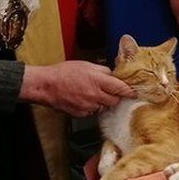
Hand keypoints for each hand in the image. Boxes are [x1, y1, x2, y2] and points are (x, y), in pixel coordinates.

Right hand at [20, 60, 135, 116]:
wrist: (46, 85)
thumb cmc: (63, 73)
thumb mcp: (86, 65)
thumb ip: (103, 71)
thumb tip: (113, 76)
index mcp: (98, 81)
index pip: (121, 88)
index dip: (129, 90)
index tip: (133, 92)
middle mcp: (95, 95)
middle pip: (114, 100)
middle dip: (114, 96)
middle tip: (109, 90)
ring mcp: (88, 106)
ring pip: (104, 107)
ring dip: (102, 101)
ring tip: (92, 93)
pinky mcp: (81, 114)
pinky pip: (93, 112)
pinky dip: (92, 107)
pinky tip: (84, 99)